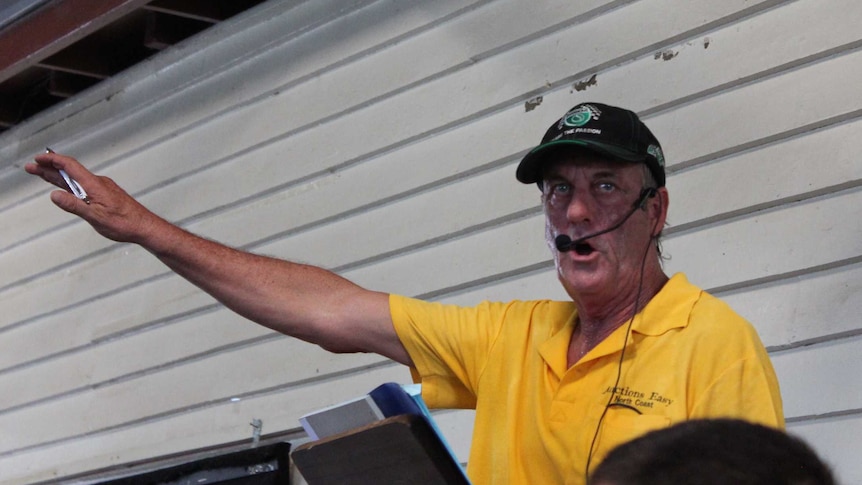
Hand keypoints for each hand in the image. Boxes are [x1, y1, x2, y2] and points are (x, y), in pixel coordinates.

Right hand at [25, 151, 162, 243]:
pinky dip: (69, 184)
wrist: (144, 226)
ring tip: (41, 173)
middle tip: (31, 167)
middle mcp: (98, 183)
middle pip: (70, 171)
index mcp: (94, 185)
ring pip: (76, 179)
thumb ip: (74, 206)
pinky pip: (83, 185)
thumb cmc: (124, 223)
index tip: (38, 159)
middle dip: (49, 168)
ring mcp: (102, 188)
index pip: (70, 166)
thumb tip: (54, 195)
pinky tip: (63, 187)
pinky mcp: (105, 195)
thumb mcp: (96, 217)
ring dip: (58, 176)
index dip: (53, 161)